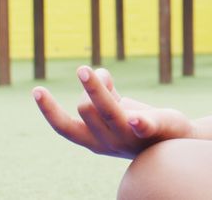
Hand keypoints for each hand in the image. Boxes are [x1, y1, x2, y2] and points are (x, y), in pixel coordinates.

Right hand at [34, 66, 193, 157]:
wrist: (173, 141)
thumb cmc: (137, 124)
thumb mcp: (114, 109)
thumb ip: (103, 92)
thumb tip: (96, 73)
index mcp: (93, 140)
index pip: (64, 128)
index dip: (49, 109)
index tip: (37, 89)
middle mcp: (107, 141)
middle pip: (85, 108)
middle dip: (89, 85)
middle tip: (98, 74)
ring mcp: (129, 137)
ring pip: (107, 109)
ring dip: (98, 86)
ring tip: (96, 70)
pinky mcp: (152, 130)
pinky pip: (144, 127)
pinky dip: (139, 123)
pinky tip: (136, 120)